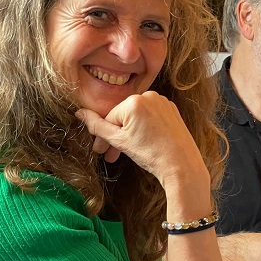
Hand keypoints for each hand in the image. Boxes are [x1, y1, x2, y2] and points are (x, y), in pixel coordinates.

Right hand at [75, 91, 207, 187]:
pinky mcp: (172, 109)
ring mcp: (162, 101)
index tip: (100, 151)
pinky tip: (144, 143)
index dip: (102, 137)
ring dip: (129, 133)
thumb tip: (79, 113)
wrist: (181, 165)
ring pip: (137, 117)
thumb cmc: (151, 154)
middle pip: (123, 116)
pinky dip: (144, 128)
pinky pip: (150, 116)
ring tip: (129, 152)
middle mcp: (149, 95)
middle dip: (116, 136)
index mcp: (133, 101)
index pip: (109, 118)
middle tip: (110, 155)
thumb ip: (97, 126)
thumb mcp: (119, 141)